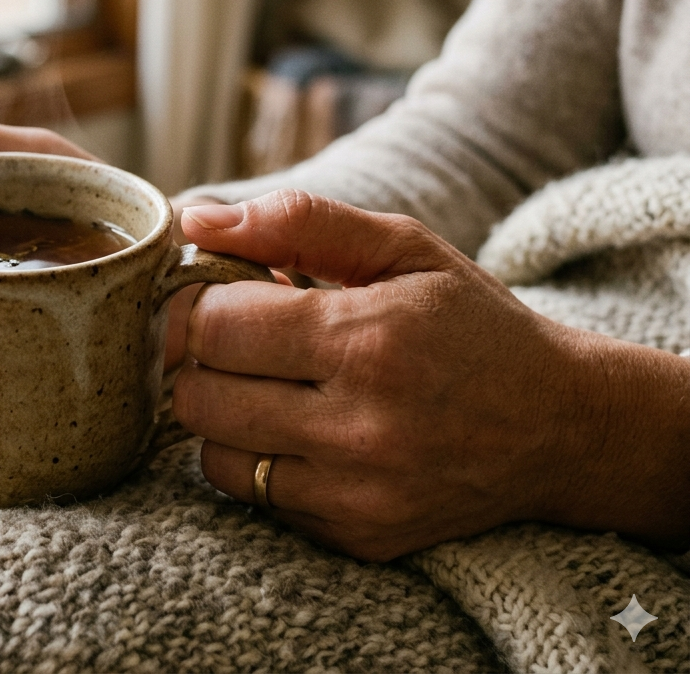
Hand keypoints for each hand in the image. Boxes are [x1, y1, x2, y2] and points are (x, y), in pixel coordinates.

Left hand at [174, 190, 689, 560]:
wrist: (562, 428)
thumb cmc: (472, 326)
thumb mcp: (404, 249)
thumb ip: (296, 223)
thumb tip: (194, 220)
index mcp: (367, 340)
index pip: (212, 327)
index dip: (199, 305)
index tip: (220, 296)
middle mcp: (358, 427)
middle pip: (197, 396)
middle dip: (201, 360)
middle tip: (238, 342)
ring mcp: (356, 493)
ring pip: (213, 454)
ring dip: (224, 416)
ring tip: (271, 387)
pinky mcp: (356, 537)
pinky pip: (256, 499)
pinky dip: (260, 462)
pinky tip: (302, 433)